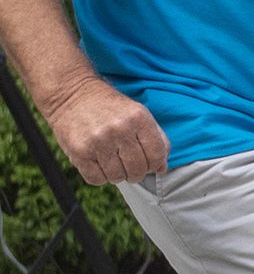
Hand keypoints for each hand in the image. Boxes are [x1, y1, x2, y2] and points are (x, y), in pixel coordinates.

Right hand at [41, 77, 168, 185]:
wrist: (71, 94)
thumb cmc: (110, 107)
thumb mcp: (139, 113)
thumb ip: (156, 138)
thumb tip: (162, 167)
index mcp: (138, 119)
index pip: (157, 155)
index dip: (156, 165)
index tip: (150, 164)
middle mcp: (119, 130)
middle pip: (138, 169)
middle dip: (137, 173)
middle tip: (131, 167)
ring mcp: (98, 142)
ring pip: (117, 177)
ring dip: (118, 175)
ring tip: (114, 164)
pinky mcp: (79, 152)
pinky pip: (96, 179)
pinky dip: (100, 177)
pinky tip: (99, 165)